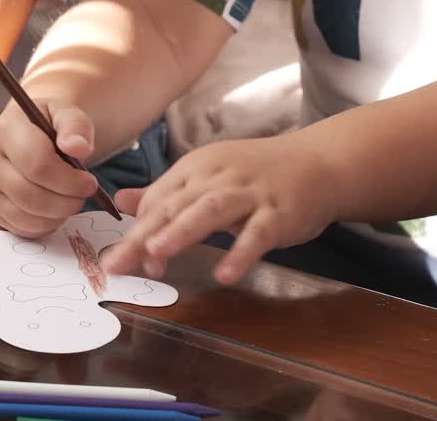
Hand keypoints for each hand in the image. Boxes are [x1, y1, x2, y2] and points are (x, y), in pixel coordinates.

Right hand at [0, 99, 100, 237]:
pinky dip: (44, 226)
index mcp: (6, 130)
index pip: (37, 164)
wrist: (28, 133)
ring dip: (56, 216)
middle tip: (83, 196)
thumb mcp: (66, 115)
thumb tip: (79, 148)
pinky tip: (56, 210)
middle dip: (64, 201)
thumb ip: (75, 126)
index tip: (90, 182)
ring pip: (23, 215)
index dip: (69, 180)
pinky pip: (20, 228)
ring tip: (70, 201)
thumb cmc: (50, 125)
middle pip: (28, 194)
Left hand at [102, 134, 336, 283]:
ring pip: (210, 210)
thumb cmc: (256, 174)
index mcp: (196, 168)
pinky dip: (240, 252)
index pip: (158, 199)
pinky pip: (258, 233)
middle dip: (143, 236)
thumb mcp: (206, 176)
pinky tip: (225, 274)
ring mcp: (249, 193)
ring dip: (181, 232)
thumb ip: (165, 193)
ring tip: (156, 254)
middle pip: (175, 206)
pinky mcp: (279, 211)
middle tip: (117, 264)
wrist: (319, 162)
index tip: (119, 260)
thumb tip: (121, 202)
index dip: (138, 230)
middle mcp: (218, 177)